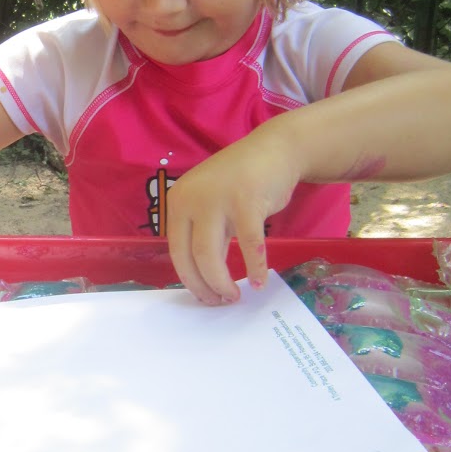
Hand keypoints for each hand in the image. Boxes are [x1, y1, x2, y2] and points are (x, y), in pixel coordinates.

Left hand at [163, 127, 301, 303]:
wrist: (275, 149)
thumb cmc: (242, 181)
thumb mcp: (213, 204)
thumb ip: (205, 234)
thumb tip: (204, 278)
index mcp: (178, 201)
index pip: (176, 250)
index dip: (190, 279)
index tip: (203, 297)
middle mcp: (191, 199)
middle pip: (191, 257)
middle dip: (205, 286)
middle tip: (220, 302)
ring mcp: (218, 199)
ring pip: (211, 255)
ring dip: (223, 282)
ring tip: (235, 296)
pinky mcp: (246, 201)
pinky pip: (249, 244)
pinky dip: (255, 267)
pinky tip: (260, 281)